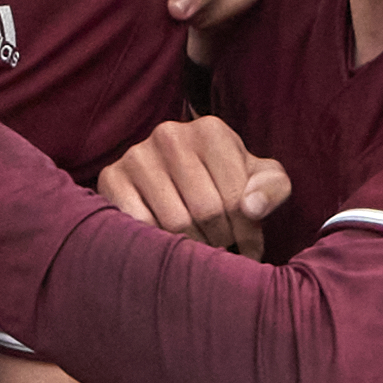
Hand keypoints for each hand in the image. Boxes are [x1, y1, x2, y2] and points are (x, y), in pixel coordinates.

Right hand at [97, 115, 291, 255]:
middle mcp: (169, 134)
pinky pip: (138, 225)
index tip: (248, 250)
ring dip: (191, 248)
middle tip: (222, 253)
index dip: (245, 233)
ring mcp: (136, 155)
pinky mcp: (110, 178)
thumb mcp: (260, 179)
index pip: (234, 198)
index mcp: (210, 130)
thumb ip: (272, 189)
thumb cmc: (226, 181)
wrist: (176, 174)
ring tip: (201, 252)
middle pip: (204, 211)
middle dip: (219, 241)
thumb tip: (251, 209)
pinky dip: (156, 243)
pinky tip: (168, 245)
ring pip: (172, 222)